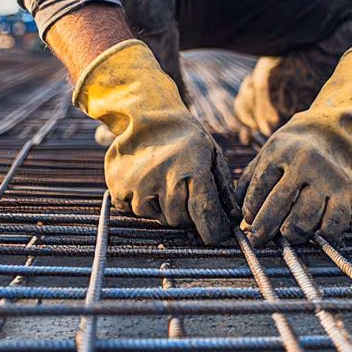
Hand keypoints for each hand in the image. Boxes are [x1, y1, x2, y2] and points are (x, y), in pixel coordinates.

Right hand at [75, 40, 236, 243]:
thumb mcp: (212, 154)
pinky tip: (148, 183)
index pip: (204, 211)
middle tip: (186, 197)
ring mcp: (138, 181)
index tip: (216, 237)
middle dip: (187, 216)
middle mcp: (164, 175)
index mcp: (192, 167)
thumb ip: (223, 187)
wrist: (147, 113)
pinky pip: (133, 210)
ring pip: (156, 217)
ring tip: (165, 184)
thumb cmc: (186, 137)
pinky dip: (142, 202)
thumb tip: (233, 217)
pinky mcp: (118, 185)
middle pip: (179, 219)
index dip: (212, 230)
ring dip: (163, 208)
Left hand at [240, 46, 351, 244]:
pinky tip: (313, 235)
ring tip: (285, 236)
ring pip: (305, 218)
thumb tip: (238, 215)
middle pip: (280, 205)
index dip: (251, 210)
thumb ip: (249, 181)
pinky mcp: (349, 191)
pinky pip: (334, 223)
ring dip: (291, 234)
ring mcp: (329, 177)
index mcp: (281, 151)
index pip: (260, 188)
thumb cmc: (293, 148)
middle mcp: (306, 162)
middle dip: (265, 228)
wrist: (334, 131)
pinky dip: (321, 235)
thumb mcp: (267, 153)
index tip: (249, 222)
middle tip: (258, 239)